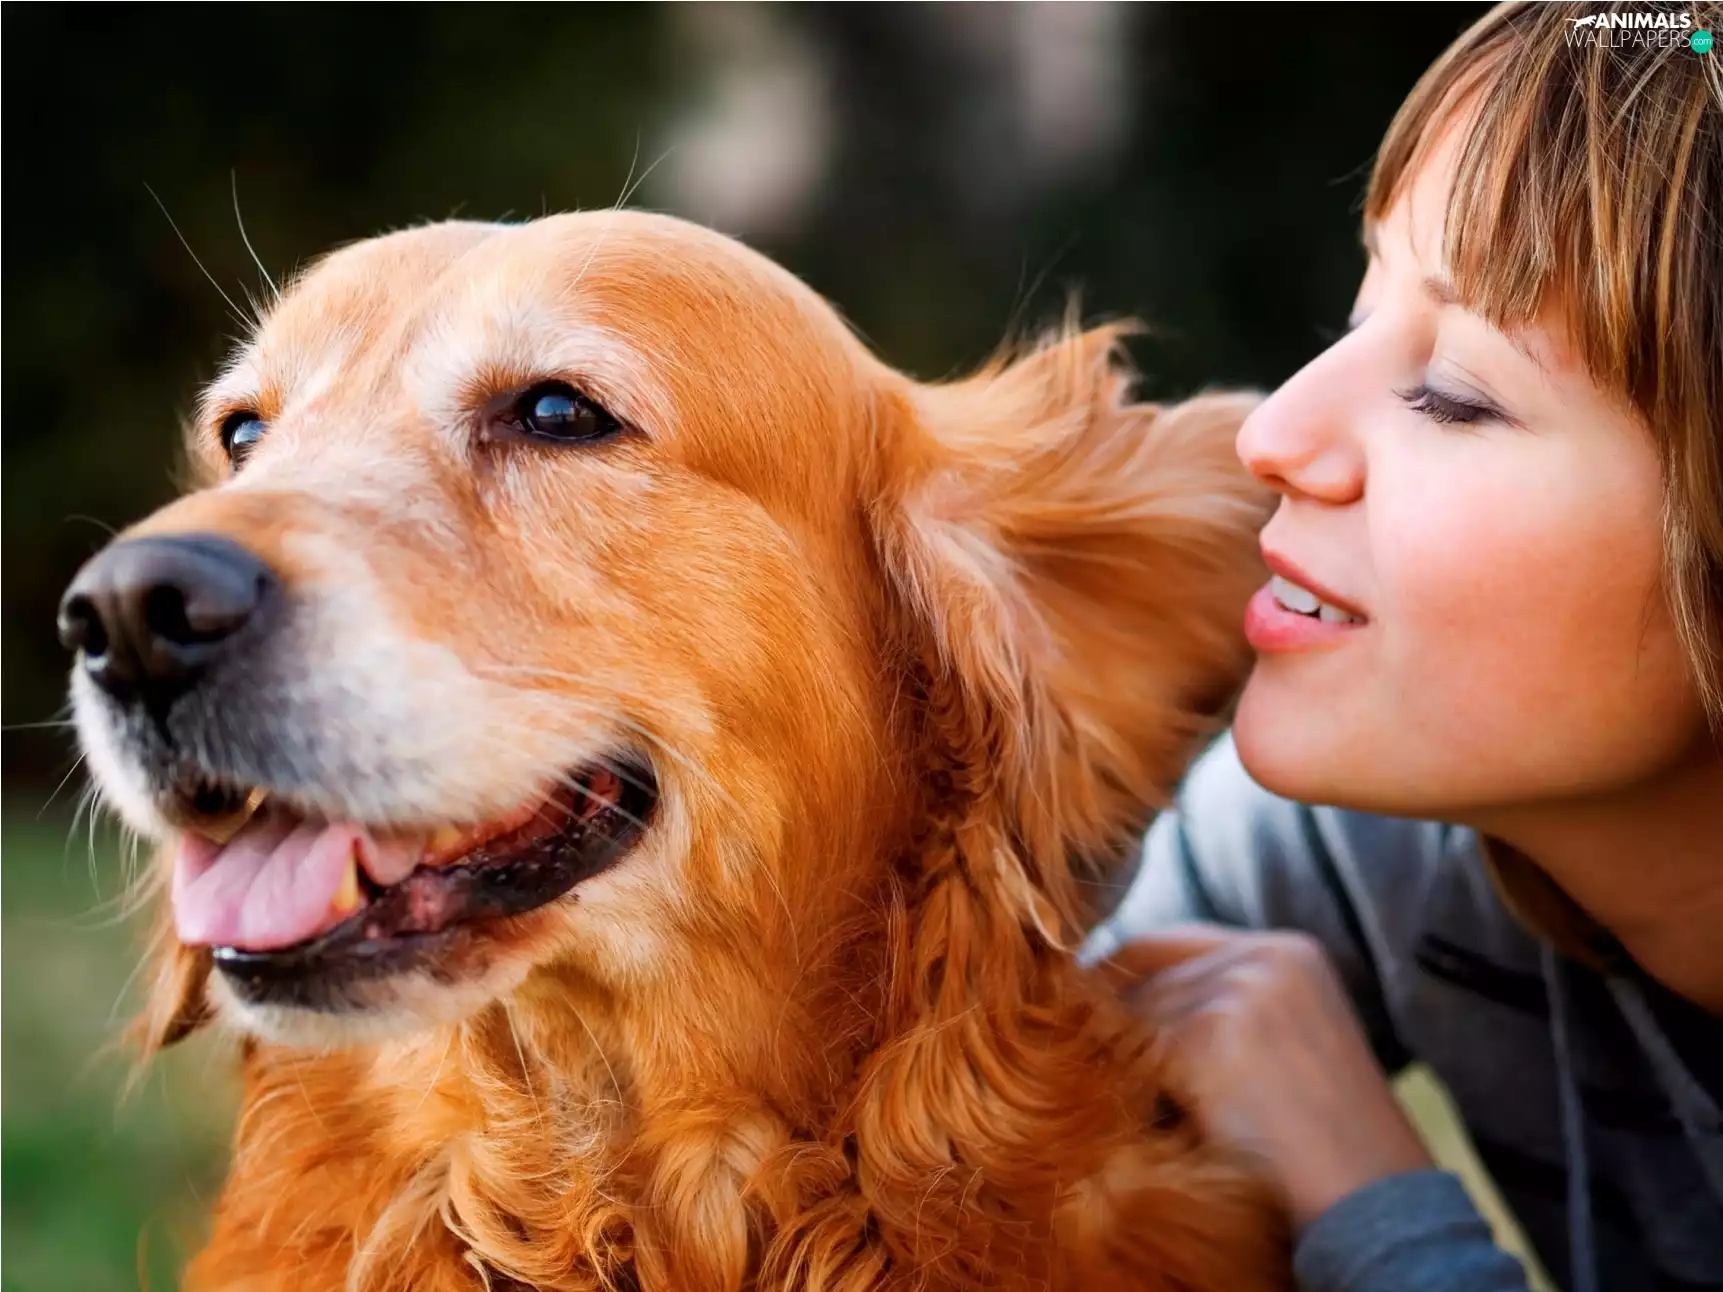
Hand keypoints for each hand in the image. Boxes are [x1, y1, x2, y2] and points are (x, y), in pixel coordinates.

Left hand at [1109, 925, 1431, 1228]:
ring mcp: (1241, 988)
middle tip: (1088, 1061)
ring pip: (1135, 1011)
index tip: (1083, 1010)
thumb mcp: (1285, 1043)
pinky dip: (1131, 1086)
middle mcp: (1266, 955)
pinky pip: (1137, 1050)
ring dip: (1120, 1058)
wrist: (1368, 1199)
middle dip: (1115, 1019)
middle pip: (1145, 970)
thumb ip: (1220, 1005)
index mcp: (1290, 951)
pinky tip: (1145, 1120)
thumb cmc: (1322, 1142)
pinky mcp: (1213, 1032)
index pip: (1170, 942)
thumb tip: (1110, 1000)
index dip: (1123, 978)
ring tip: (1129, 1102)